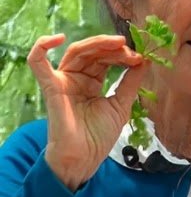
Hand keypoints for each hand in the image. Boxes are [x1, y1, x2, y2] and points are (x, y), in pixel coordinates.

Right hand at [27, 34, 150, 191]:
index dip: (122, 54)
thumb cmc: (99, 135)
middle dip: (113, 48)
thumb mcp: (122, 103)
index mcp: (92, 81)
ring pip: (77, 52)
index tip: (140, 58)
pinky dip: (42, 47)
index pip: (106, 58)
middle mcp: (77, 78)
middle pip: (93, 52)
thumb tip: (146, 59)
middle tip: (130, 51)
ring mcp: (64, 82)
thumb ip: (131, 81)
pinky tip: (57, 38)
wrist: (85, 158)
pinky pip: (38, 64)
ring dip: (98, 44)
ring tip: (118, 44)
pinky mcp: (52, 88)